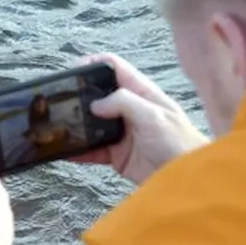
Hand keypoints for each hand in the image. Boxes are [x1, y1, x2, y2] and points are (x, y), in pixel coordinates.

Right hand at [68, 52, 209, 184]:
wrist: (187, 180)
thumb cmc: (180, 144)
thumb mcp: (154, 116)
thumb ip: (124, 103)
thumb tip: (96, 103)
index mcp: (142, 93)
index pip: (115, 69)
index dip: (94, 64)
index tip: (74, 70)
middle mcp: (130, 110)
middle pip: (99, 96)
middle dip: (79, 96)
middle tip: (60, 100)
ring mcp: (122, 133)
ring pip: (92, 124)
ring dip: (76, 125)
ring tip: (58, 125)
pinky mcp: (117, 155)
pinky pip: (92, 150)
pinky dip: (78, 151)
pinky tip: (65, 151)